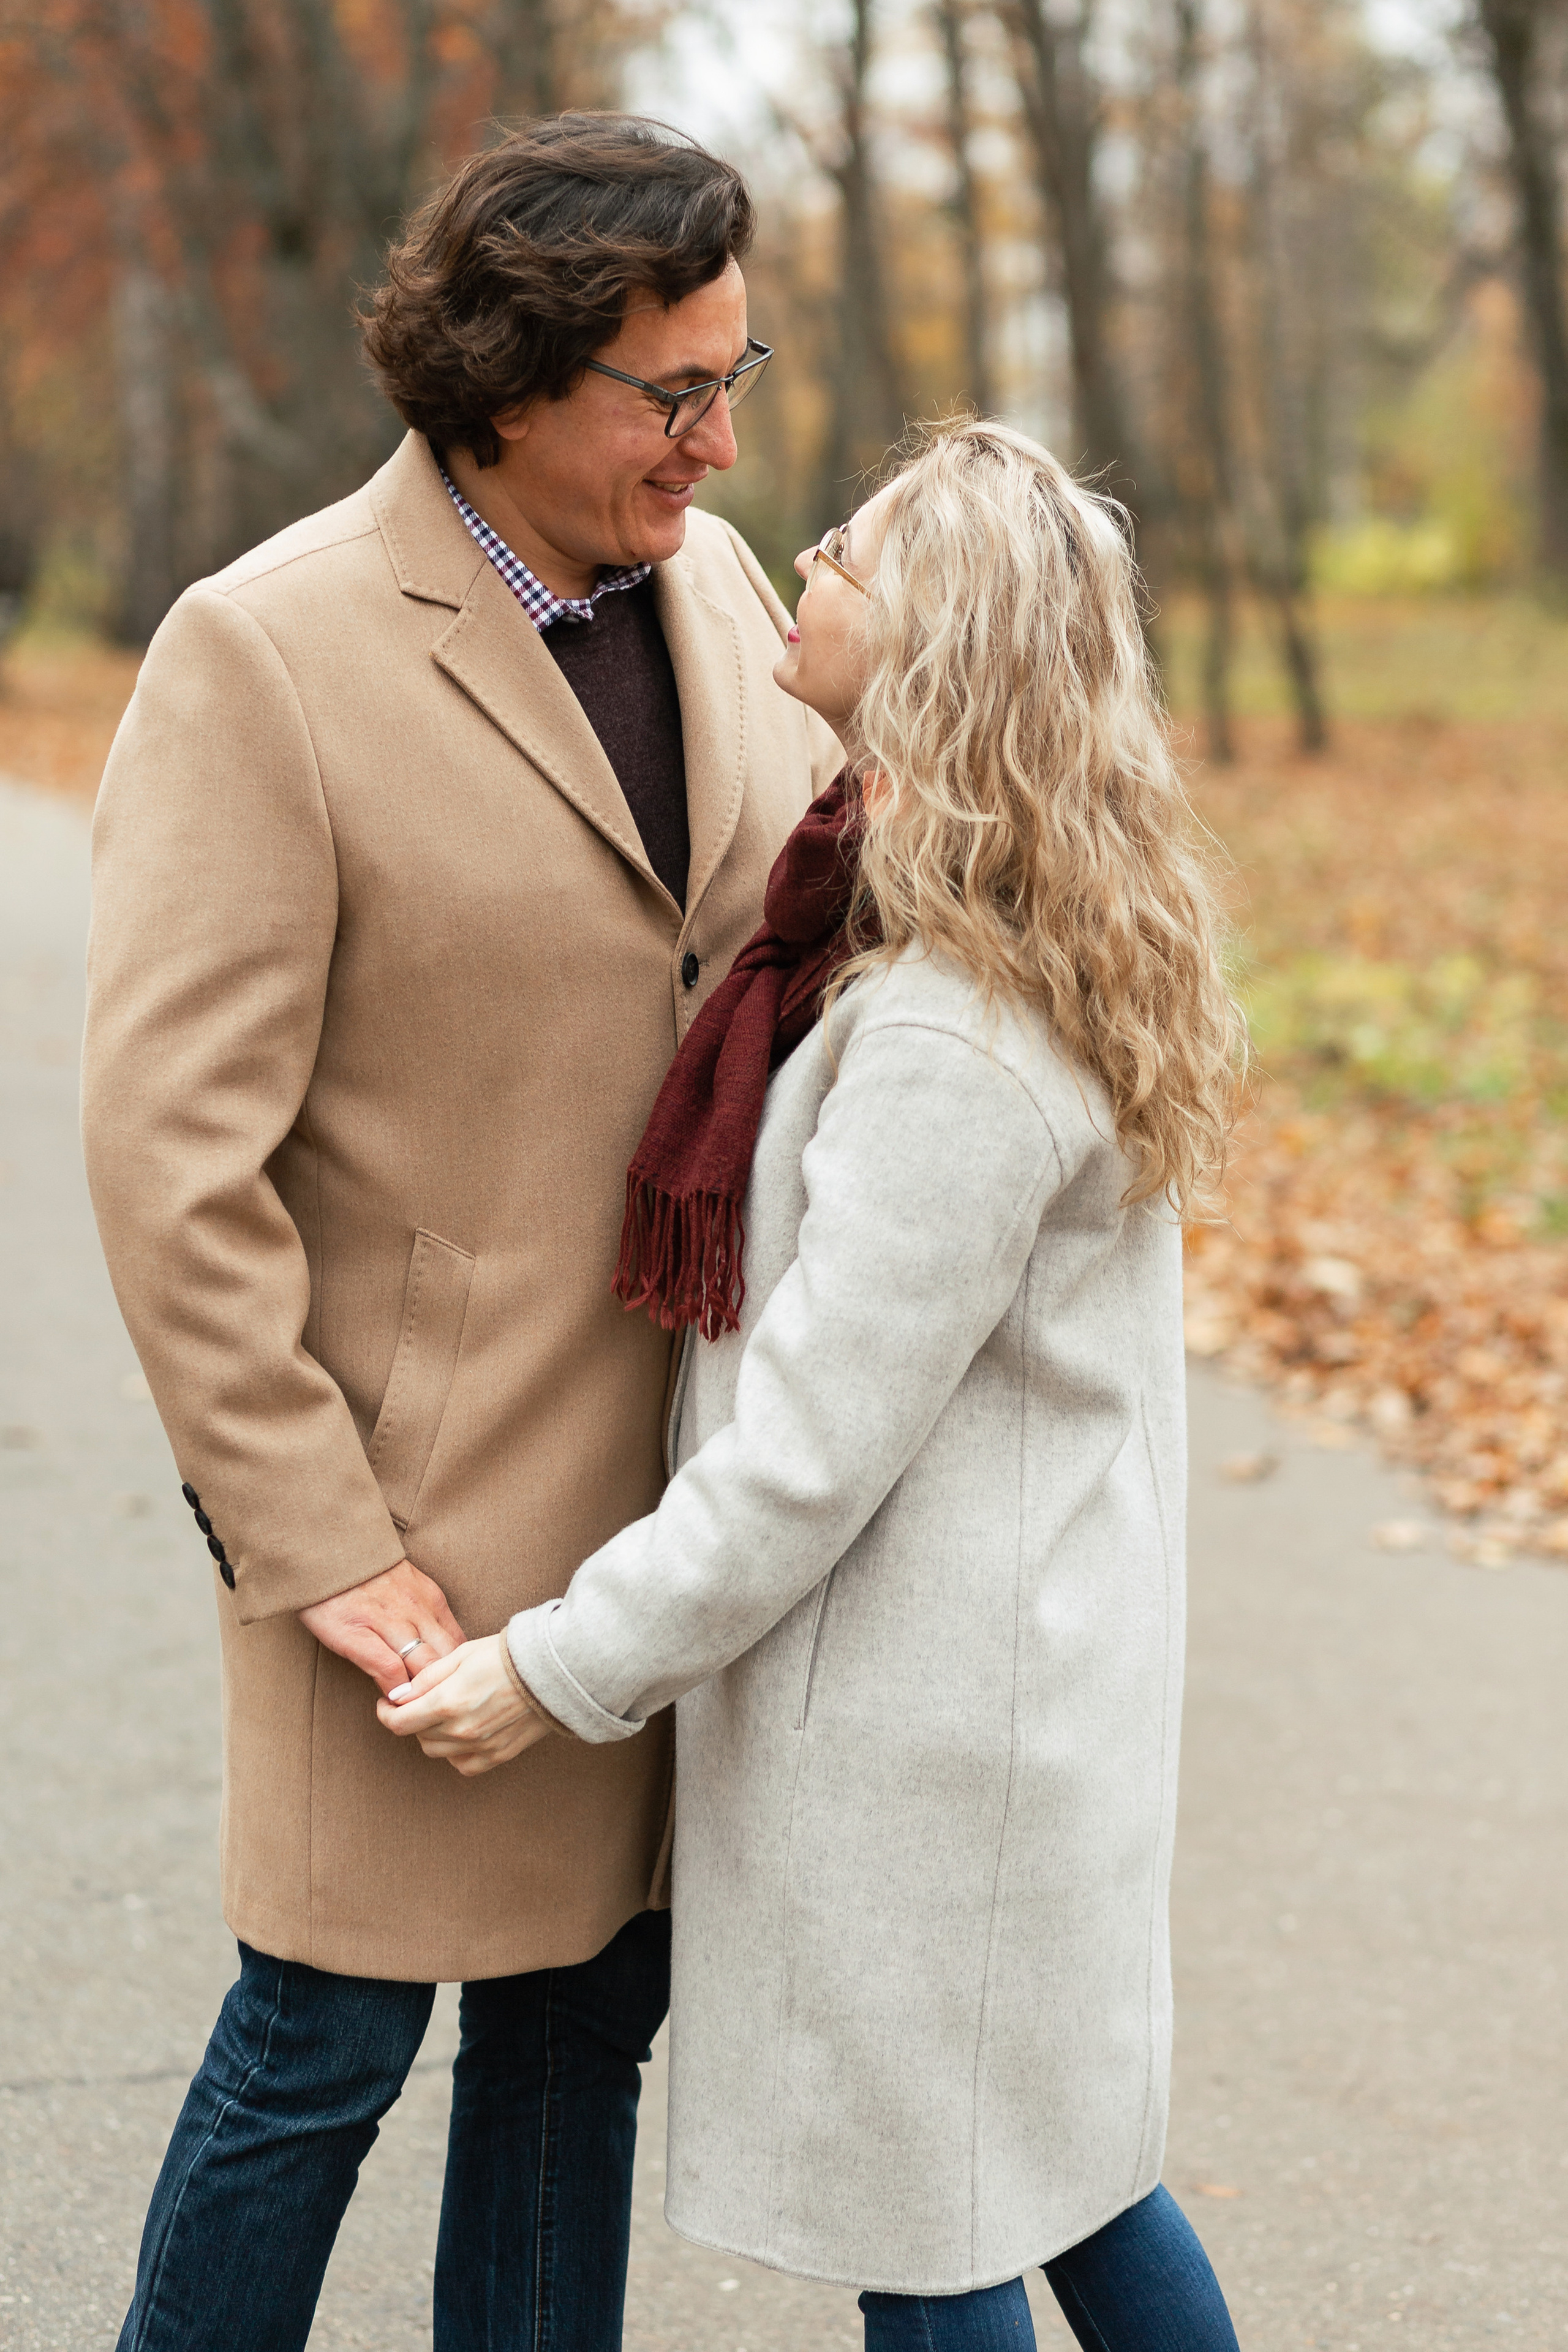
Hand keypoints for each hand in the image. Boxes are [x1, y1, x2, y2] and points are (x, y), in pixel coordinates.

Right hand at [299, 1558, 466, 1697]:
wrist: (326, 1549)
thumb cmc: (367, 1575)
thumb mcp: (410, 1588)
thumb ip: (426, 1619)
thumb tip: (441, 1658)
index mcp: (431, 1601)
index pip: (460, 1647)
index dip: (460, 1675)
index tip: (454, 1693)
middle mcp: (416, 1610)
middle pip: (447, 1662)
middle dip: (448, 1690)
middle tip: (441, 1713)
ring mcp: (388, 1621)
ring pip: (423, 1668)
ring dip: (423, 1696)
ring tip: (419, 1715)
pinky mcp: (357, 1632)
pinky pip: (387, 1667)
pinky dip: (394, 1689)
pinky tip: (392, 1701)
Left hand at [376, 1635, 548, 1775]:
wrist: (554, 1670)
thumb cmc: (507, 1655)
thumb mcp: (461, 1655)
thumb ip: (427, 1678)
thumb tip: (400, 1696)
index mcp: (448, 1702)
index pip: (398, 1722)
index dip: (386, 1713)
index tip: (388, 1704)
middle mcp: (462, 1731)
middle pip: (417, 1737)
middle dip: (413, 1719)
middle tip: (422, 1702)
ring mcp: (481, 1747)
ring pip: (437, 1753)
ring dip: (433, 1735)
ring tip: (446, 1714)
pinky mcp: (499, 1755)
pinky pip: (463, 1764)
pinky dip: (456, 1753)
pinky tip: (464, 1733)